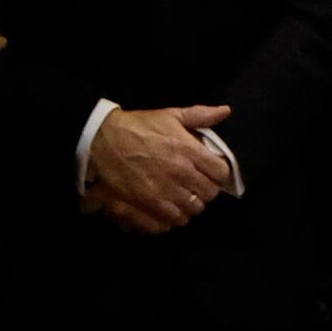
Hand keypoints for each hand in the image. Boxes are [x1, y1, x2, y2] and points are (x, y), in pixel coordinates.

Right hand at [83, 103, 238, 235]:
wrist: (105, 140)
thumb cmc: (139, 127)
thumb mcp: (170, 115)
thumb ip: (200, 115)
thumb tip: (226, 111)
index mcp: (188, 149)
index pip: (220, 172)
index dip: (219, 173)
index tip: (212, 172)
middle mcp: (180, 172)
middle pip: (209, 193)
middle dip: (206, 190)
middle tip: (198, 185)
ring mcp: (165, 190)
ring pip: (194, 209)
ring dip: (192, 204)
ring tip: (185, 197)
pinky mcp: (149, 203)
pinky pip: (174, 219)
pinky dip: (176, 215)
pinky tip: (172, 206)